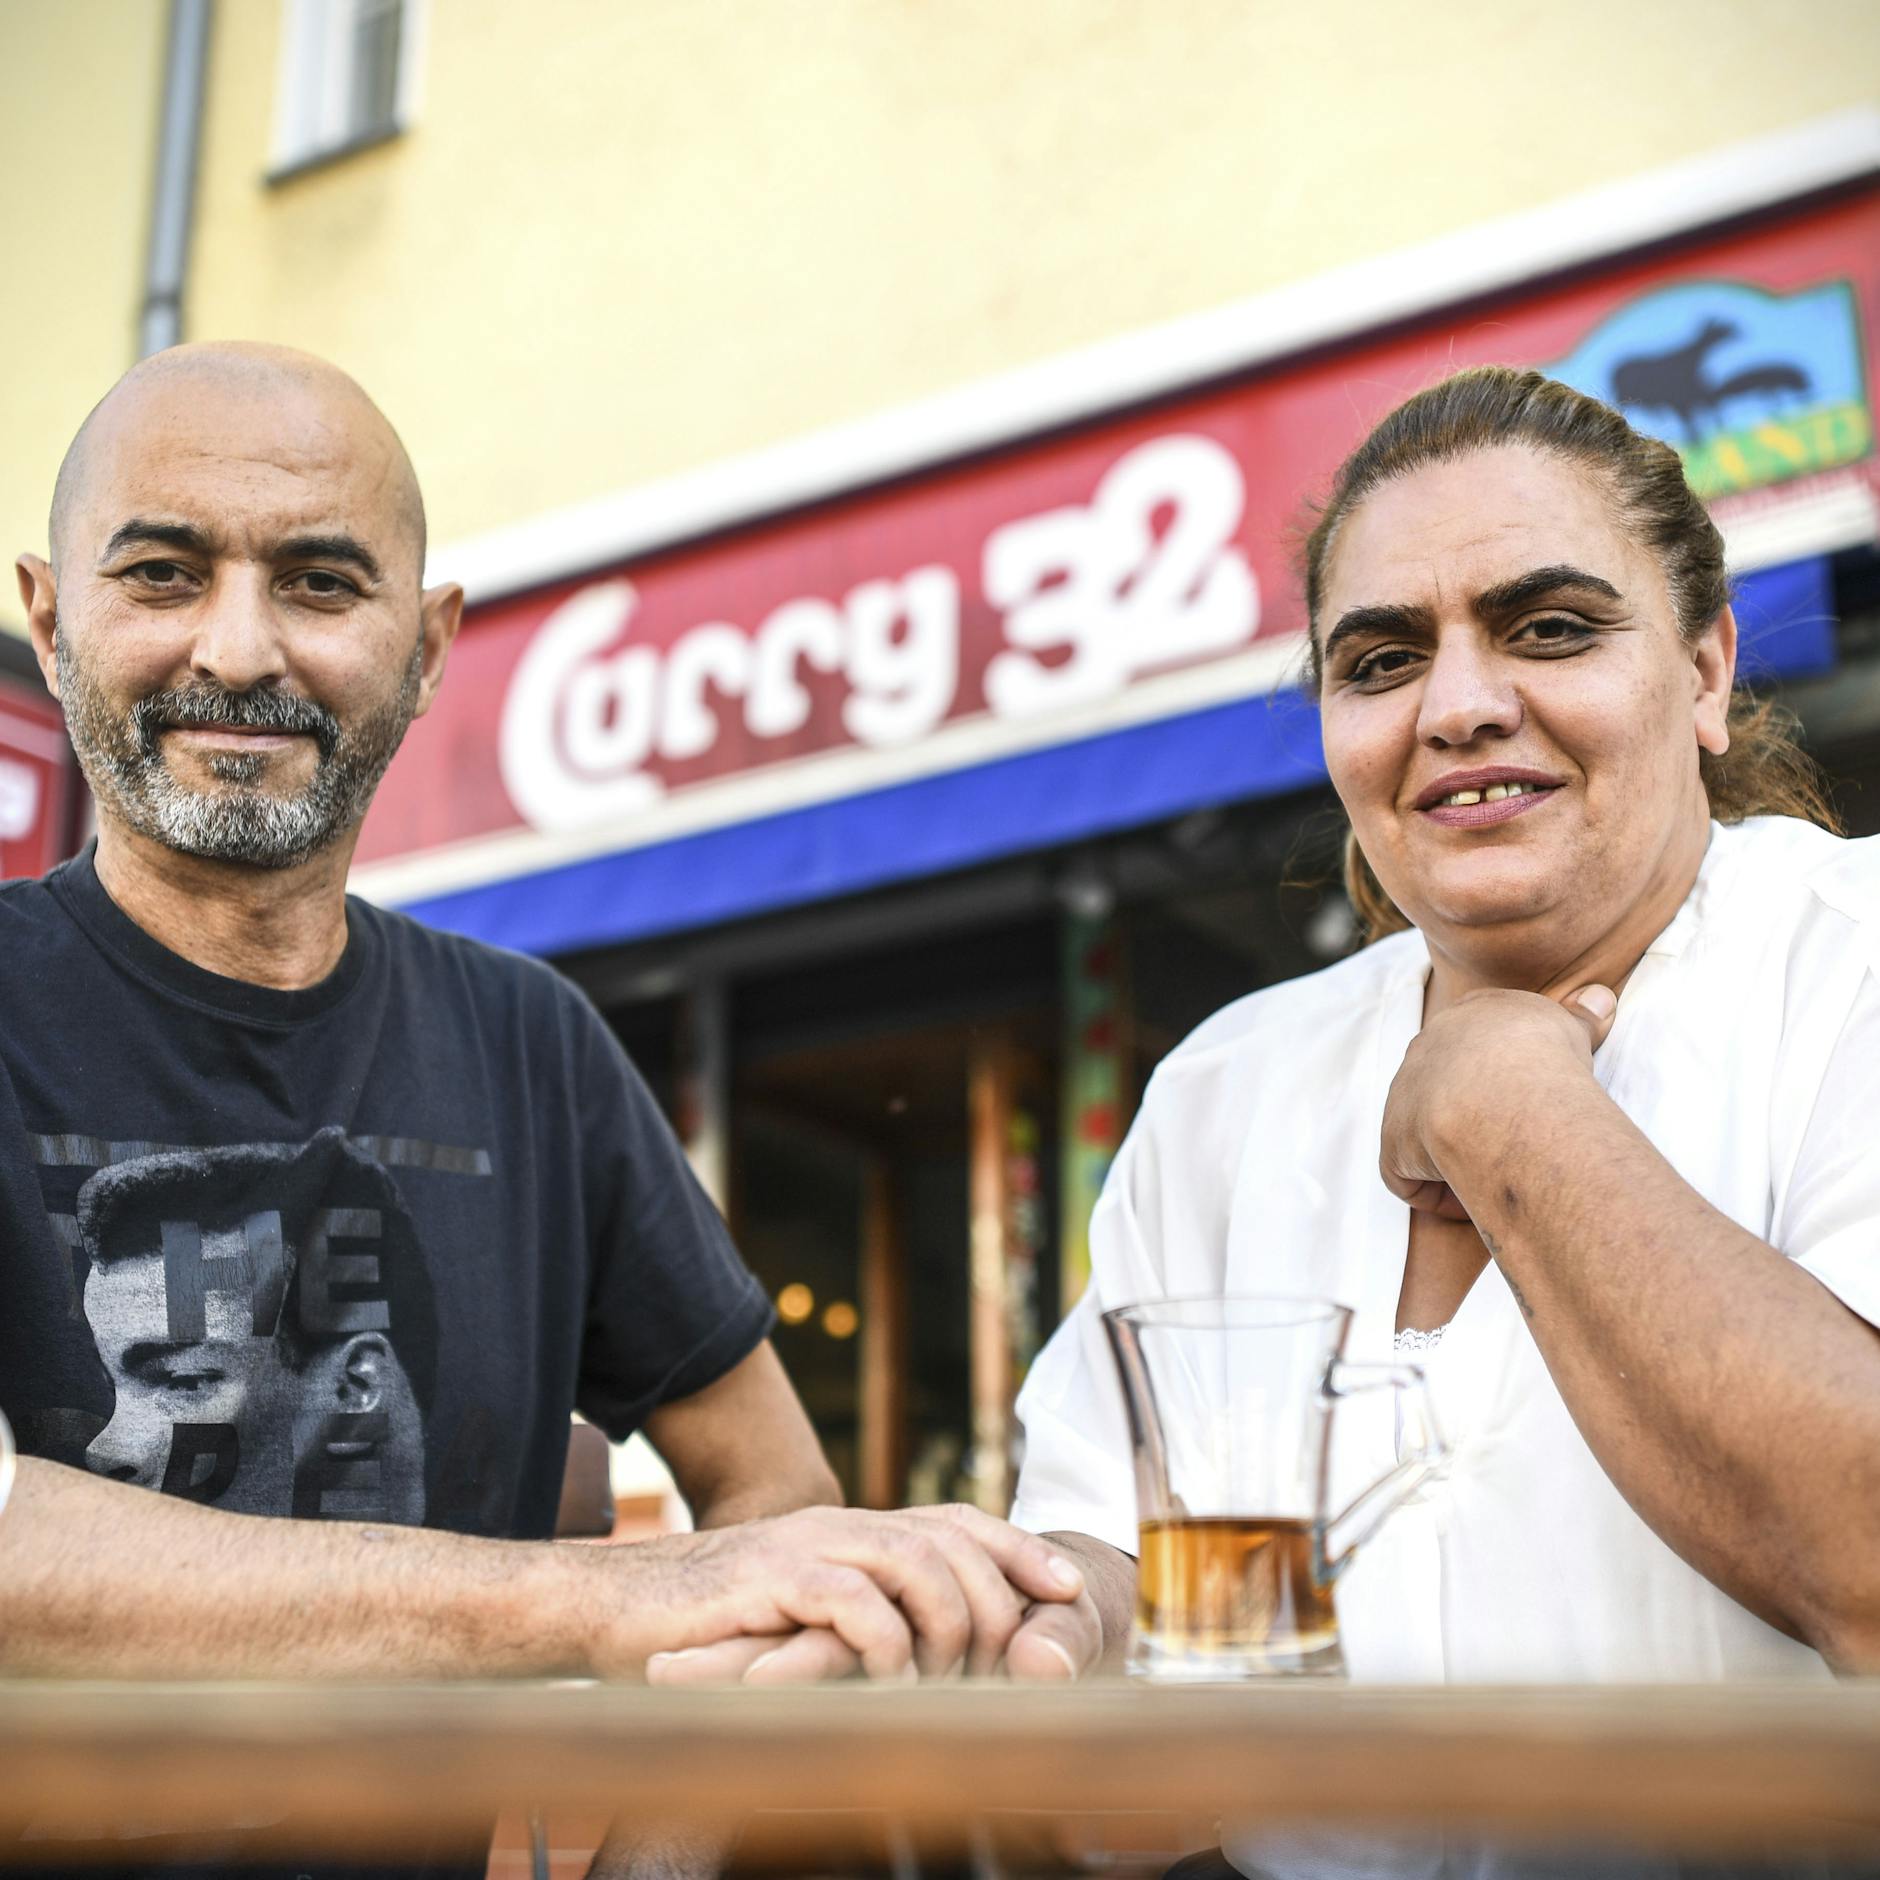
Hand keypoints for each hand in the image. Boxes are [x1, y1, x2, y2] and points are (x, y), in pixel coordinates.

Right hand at [639, 1503, 1085, 1684]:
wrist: (608, 1605)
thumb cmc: (702, 1626)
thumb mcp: (794, 1620)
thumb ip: (853, 1621)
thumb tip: (921, 1658)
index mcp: (851, 1531)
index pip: (956, 1520)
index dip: (1019, 1547)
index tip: (1071, 1587)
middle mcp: (838, 1526)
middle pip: (953, 1538)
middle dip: (1002, 1597)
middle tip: (1015, 1663)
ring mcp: (806, 1547)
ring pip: (917, 1563)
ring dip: (951, 1625)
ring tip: (955, 1679)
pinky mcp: (770, 1580)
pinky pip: (854, 1601)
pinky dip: (887, 1643)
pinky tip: (892, 1682)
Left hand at [1380, 983, 1617, 1220]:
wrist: (1502, 1091)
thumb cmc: (1546, 1057)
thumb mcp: (1571, 1027)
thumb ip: (1581, 1016)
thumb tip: (1600, 996)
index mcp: (1468, 1016)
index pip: (1476, 1043)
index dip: (1498, 1076)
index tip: (1525, 1101)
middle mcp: (1426, 1048)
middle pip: (1444, 1084)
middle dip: (1473, 1114)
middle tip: (1513, 1142)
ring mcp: (1403, 1093)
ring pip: (1422, 1131)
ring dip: (1455, 1155)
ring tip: (1497, 1177)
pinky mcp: (1393, 1141)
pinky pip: (1407, 1176)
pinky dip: (1438, 1194)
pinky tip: (1470, 1204)